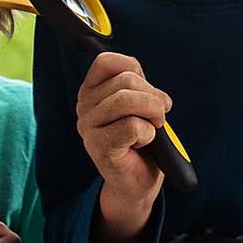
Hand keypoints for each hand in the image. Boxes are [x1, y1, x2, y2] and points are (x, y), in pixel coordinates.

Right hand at [77, 52, 170, 199]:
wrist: (139, 181)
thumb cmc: (141, 140)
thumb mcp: (142, 104)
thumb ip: (138, 85)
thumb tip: (142, 78)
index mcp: (92, 91)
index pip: (106, 61)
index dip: (134, 69)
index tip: (146, 89)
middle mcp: (84, 106)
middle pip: (126, 80)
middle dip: (152, 96)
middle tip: (159, 114)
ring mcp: (88, 127)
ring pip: (127, 100)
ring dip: (153, 112)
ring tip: (154, 126)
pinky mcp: (98, 146)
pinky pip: (132, 126)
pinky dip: (148, 133)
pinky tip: (142, 143)